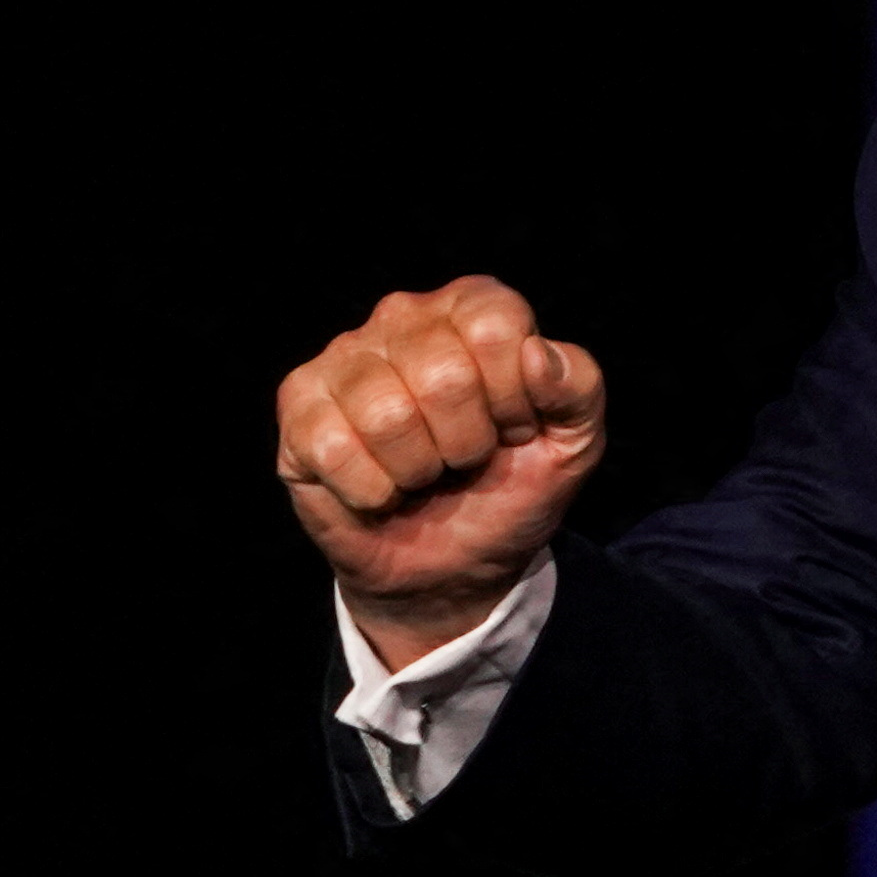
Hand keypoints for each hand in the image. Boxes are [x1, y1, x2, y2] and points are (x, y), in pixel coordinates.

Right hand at [275, 277, 608, 656]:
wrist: (455, 567)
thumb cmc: (510, 491)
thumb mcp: (572, 443)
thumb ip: (578, 387)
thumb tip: (536, 355)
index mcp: (470, 308)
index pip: (494, 324)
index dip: (513, 396)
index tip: (512, 430)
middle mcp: (401, 317)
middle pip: (443, 373)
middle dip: (466, 443)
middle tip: (463, 460)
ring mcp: (343, 358)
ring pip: (386, 414)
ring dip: (418, 471)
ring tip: (422, 474)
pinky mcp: (299, 405)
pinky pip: (333, 446)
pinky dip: (370, 491)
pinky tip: (380, 490)